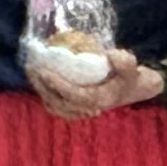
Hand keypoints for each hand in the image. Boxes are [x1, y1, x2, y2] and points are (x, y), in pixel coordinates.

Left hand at [25, 42, 166, 118]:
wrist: (134, 89)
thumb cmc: (130, 77)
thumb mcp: (132, 67)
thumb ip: (124, 62)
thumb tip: (109, 55)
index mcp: (99, 100)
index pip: (73, 95)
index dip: (57, 85)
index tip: (44, 70)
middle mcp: (88, 109)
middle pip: (58, 103)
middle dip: (42, 87)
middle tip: (31, 67)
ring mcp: (80, 110)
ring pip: (54, 106)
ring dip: (41, 91)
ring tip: (31, 72)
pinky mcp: (76, 108)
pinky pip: (56, 106)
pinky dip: (45, 94)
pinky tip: (39, 80)